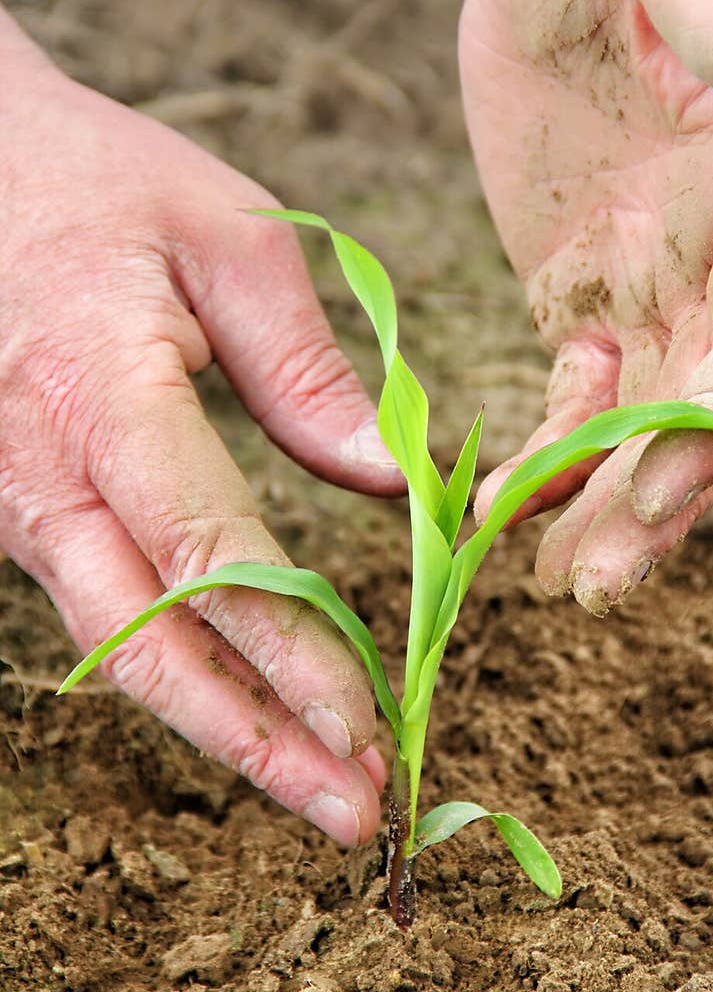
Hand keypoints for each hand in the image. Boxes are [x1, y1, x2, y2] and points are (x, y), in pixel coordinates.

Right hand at [0, 18, 404, 843]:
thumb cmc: (102, 182)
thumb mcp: (227, 238)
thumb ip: (308, 366)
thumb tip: (396, 478)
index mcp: (97, 389)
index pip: (206, 550)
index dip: (289, 648)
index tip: (368, 719)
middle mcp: (41, 469)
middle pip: (147, 640)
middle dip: (254, 738)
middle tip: (352, 810)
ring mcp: (18, 498)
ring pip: (118, 645)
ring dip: (223, 723)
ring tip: (322, 785)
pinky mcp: (25, 507)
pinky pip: (103, 609)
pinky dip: (182, 670)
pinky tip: (251, 708)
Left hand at [425, 0, 712, 612]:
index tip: (669, 467)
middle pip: (710, 402)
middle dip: (662, 491)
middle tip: (600, 577)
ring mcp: (656, 285)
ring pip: (643, 420)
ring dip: (605, 500)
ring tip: (558, 578)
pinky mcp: (585, 298)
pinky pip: (575, 397)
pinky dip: (547, 457)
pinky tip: (504, 508)